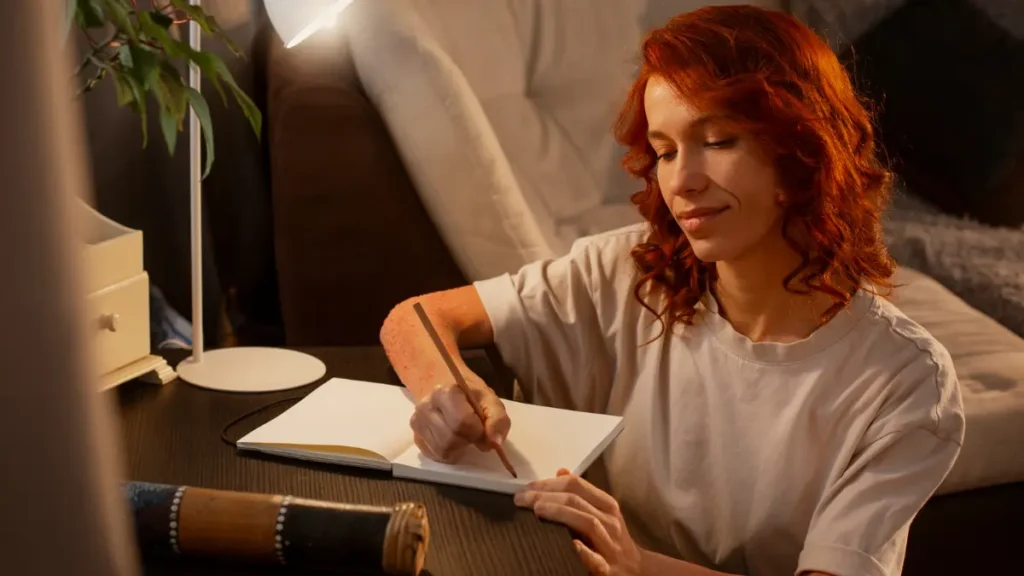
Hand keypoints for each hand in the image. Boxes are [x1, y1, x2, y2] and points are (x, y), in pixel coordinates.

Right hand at [408, 372, 510, 463]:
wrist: (445, 388)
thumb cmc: (470, 395)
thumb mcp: (490, 400)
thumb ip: (497, 420)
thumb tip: (495, 443)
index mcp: (445, 392)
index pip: (462, 423)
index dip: (478, 430)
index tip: (481, 425)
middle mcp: (425, 406)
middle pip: (450, 440)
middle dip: (467, 440)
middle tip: (472, 431)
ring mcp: (417, 422)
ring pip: (442, 451)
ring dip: (458, 448)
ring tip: (462, 435)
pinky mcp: (415, 437)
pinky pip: (435, 455)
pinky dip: (448, 452)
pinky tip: (451, 439)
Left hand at [515, 468, 641, 575]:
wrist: (638, 570)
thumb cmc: (612, 539)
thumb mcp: (600, 512)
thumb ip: (580, 494)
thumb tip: (560, 471)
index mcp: (606, 504)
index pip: (576, 485)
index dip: (549, 483)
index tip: (526, 487)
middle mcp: (609, 520)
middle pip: (576, 500)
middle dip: (546, 496)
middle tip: (521, 498)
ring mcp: (610, 544)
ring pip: (587, 522)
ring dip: (560, 513)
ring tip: (537, 510)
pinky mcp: (609, 569)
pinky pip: (596, 559)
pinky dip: (584, 552)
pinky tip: (571, 545)